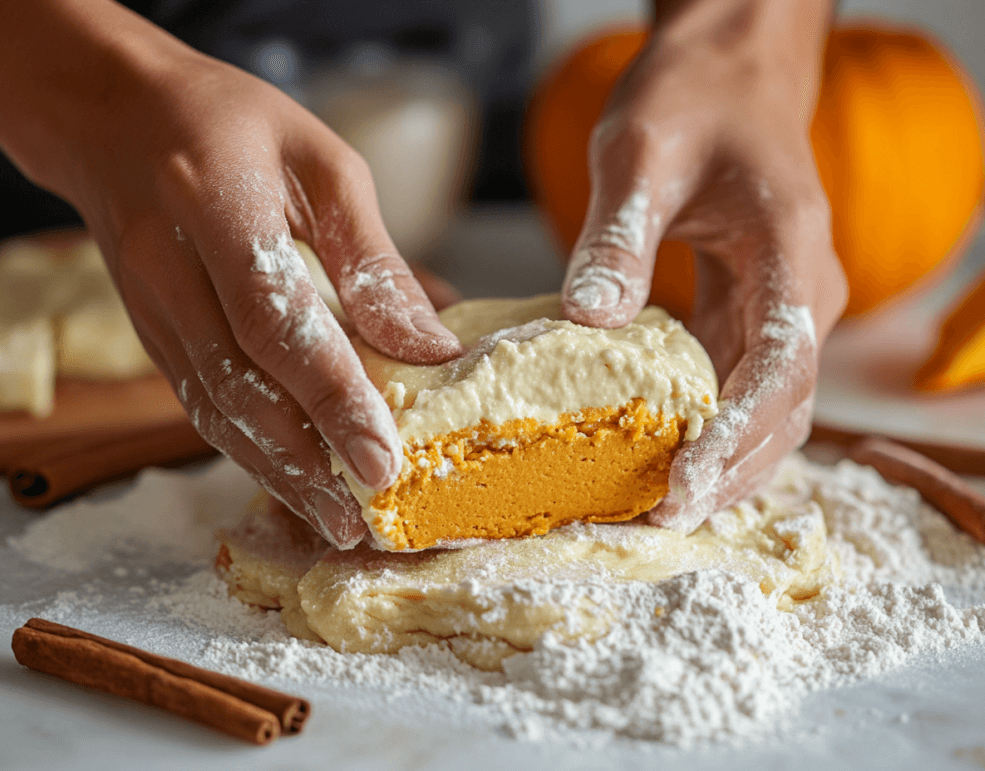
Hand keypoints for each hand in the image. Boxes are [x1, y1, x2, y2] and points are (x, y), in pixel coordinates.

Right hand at [0, 0, 461, 547]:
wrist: (113, 116)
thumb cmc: (231, 125)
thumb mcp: (321, 163)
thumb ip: (372, 257)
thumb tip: (429, 344)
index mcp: (215, 204)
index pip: (275, 319)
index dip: (330, 395)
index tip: (383, 456)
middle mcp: (171, 267)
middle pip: (240, 384)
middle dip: (309, 459)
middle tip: (368, 516)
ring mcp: (152, 309)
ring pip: (214, 410)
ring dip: (279, 474)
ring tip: (337, 522)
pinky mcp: (152, 335)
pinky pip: (200, 405)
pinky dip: (249, 452)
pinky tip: (293, 483)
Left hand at [561, 0, 846, 531]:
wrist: (731, 74)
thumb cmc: (693, 99)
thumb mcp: (640, 152)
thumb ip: (619, 236)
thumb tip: (588, 322)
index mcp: (792, 254)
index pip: (782, 367)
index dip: (736, 436)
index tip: (685, 486)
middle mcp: (804, 294)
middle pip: (785, 410)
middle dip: (729, 472)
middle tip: (657, 520)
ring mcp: (784, 310)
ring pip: (770, 412)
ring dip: (724, 465)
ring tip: (657, 510)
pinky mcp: (753, 317)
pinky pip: (741, 390)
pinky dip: (709, 433)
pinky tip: (660, 458)